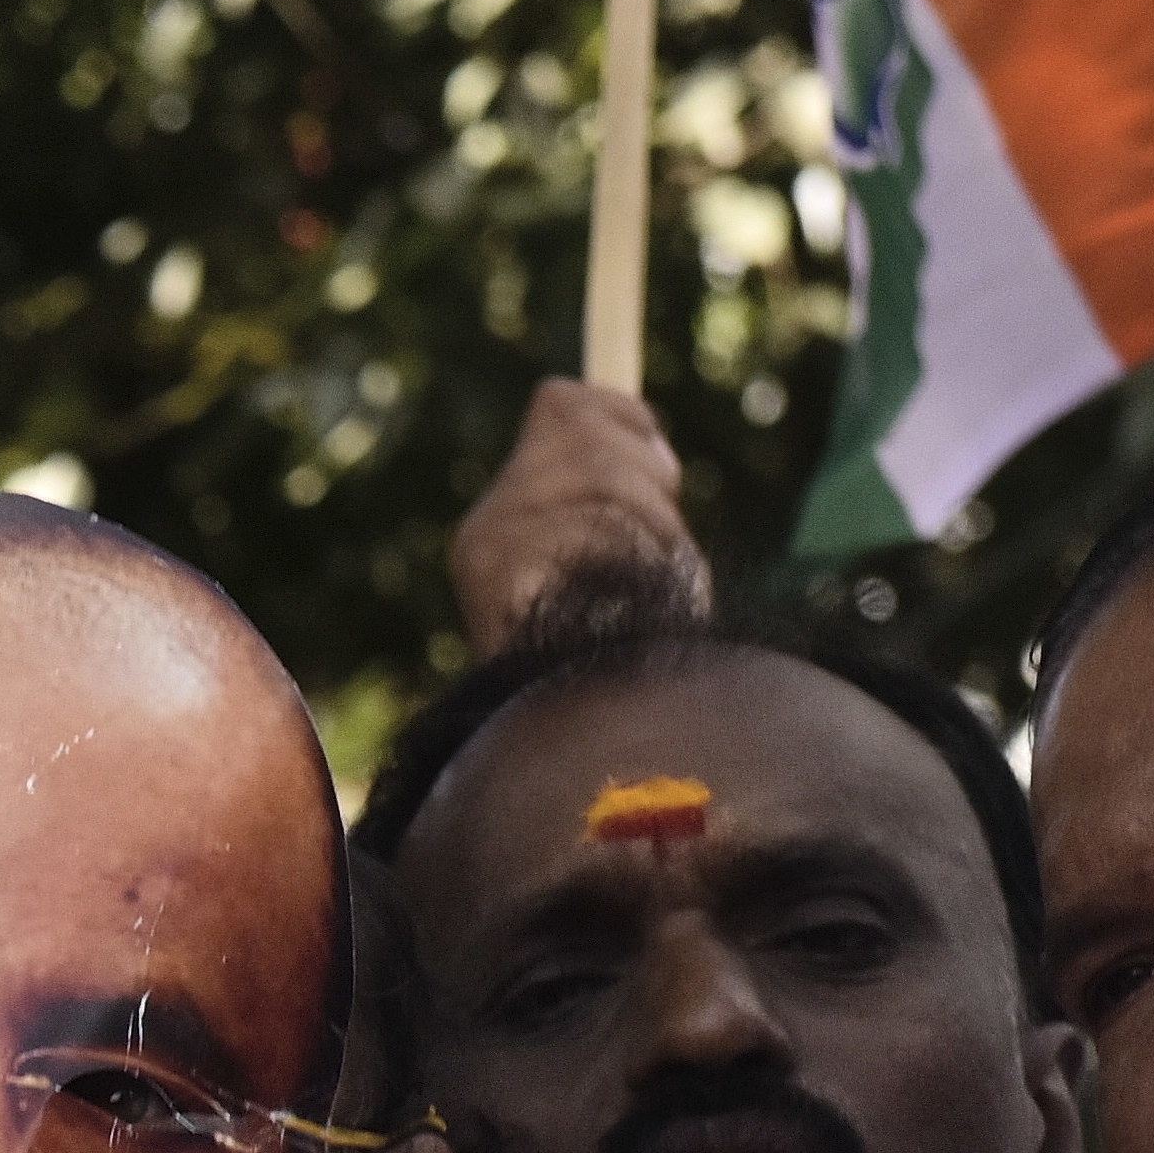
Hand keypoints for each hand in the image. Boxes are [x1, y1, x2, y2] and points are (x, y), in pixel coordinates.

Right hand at [444, 378, 704, 656]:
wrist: (581, 748)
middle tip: (664, 531)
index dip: (618, 411)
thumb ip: (619, 509)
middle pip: (582, 423)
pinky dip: (641, 554)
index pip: (560, 405)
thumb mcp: (624, 574)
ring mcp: (492, 543)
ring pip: (598, 469)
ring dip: (652, 519)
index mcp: (506, 522)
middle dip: (643, 468)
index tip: (659, 446)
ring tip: (657, 576)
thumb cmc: (618, 672)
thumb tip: (655, 448)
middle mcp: (489, 522)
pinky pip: (599, 522)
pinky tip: (641, 598)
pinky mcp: (502, 570)